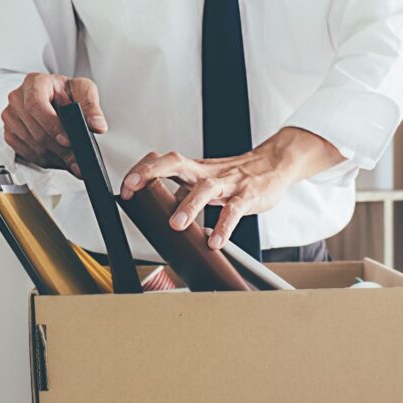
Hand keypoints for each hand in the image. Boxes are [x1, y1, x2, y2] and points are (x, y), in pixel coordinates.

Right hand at [1, 73, 108, 176]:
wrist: (55, 96)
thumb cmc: (66, 91)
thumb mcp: (83, 90)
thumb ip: (91, 106)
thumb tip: (97, 125)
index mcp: (35, 83)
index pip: (36, 105)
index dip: (51, 125)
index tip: (68, 141)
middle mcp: (18, 98)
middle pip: (35, 130)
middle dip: (59, 149)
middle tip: (77, 161)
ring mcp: (11, 116)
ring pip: (31, 144)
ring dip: (54, 157)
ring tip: (72, 162)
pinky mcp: (10, 132)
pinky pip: (25, 152)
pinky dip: (44, 160)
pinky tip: (59, 159)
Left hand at [120, 127, 344, 248]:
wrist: (276, 165)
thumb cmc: (239, 176)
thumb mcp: (208, 179)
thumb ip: (186, 190)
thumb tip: (160, 207)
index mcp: (196, 169)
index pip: (164, 162)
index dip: (144, 170)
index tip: (127, 186)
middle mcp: (208, 173)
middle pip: (177, 162)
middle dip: (153, 172)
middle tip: (135, 188)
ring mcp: (229, 183)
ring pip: (206, 188)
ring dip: (189, 205)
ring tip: (176, 225)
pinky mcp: (248, 195)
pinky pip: (235, 210)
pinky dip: (225, 226)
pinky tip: (216, 240)